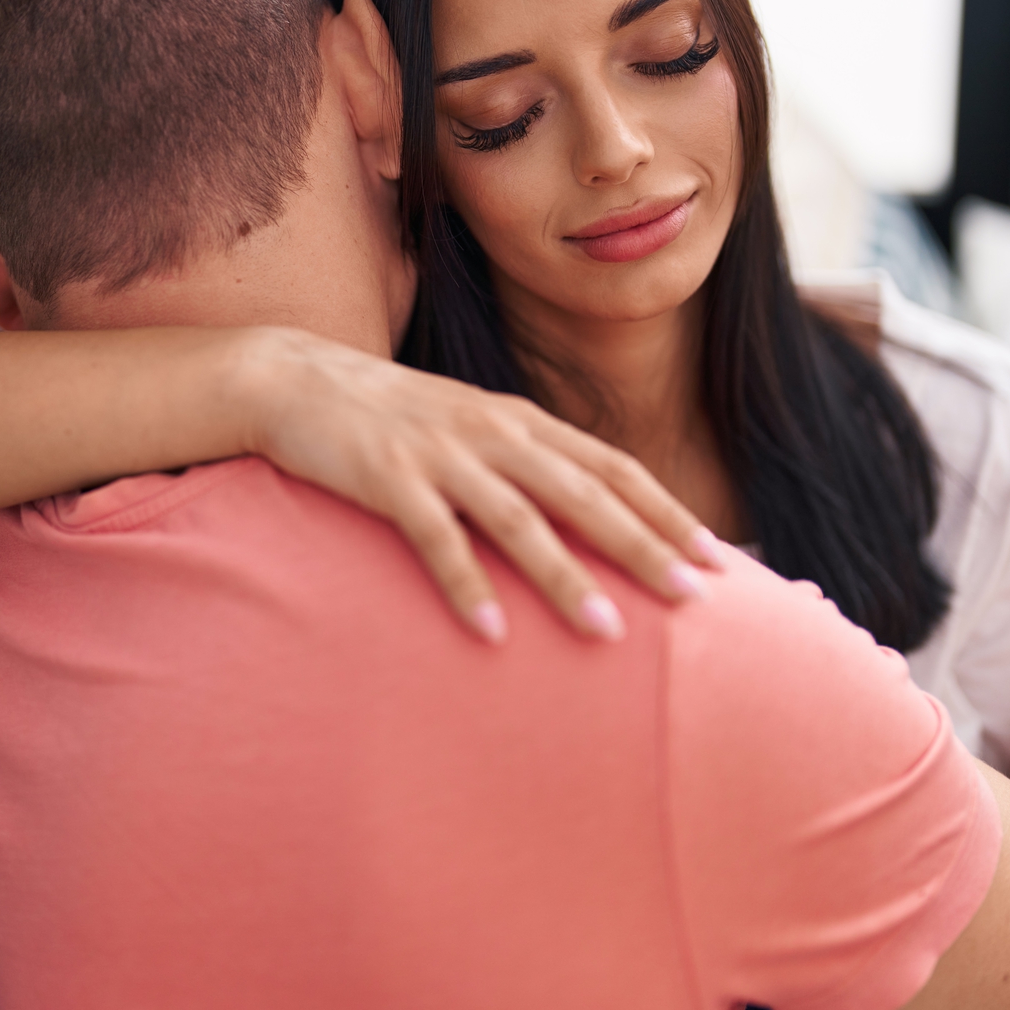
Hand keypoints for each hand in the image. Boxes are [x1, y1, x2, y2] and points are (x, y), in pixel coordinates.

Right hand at [235, 327, 721, 641]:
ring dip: (565, 577)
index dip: (665, 510)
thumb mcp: (468, 425)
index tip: (714, 555)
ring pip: (519, 520)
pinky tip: (491, 631)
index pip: (611, 466)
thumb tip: (583, 513)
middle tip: (691, 597)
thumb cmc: (388, 414)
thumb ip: (522, 460)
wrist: (295, 379)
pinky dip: (467, 584)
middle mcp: (491, 432)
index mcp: (518, 420)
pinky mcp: (387, 478)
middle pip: (583, 494)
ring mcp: (440, 454)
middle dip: (642, 546)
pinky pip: (436, 539)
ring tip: (606, 631)